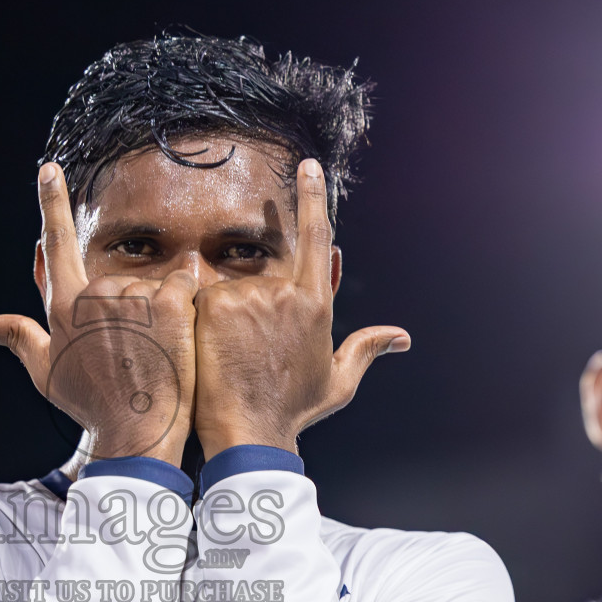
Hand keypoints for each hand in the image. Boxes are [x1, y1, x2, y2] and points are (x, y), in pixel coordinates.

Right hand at [0, 163, 197, 464]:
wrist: (137, 433)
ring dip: (155, 314)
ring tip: (154, 356)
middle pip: (115, 283)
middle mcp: (94, 294)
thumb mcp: (47, 373)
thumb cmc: (91, 407)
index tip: (51, 169)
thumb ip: (16, 338)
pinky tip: (184, 326)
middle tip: (133, 356)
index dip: (51, 203)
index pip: (56, 243)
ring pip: (149, 288)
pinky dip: (187, 297)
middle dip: (127, 311)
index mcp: (63, 306)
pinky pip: (184, 282)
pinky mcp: (171, 304)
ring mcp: (132, 298)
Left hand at [192, 159, 408, 456]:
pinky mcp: (215, 303)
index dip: (312, 198)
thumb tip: (401, 337)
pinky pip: (200, 299)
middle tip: (242, 355)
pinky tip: (206, 352)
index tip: (307, 167)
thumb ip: (365, 350)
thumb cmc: (292, 412)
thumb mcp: (337, 383)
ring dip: (224, 320)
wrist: (250, 434)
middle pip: (261, 281)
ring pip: (229, 292)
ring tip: (226, 362)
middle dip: (249, 313)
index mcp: (317, 305)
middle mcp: (286, 293)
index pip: (317, 238)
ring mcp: (250, 295)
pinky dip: (199, 321)